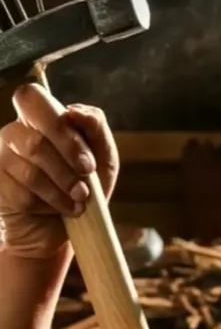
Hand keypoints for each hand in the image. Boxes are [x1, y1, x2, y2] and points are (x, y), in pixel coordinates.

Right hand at [0, 84, 118, 258]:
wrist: (60, 230)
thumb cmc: (81, 189)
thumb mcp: (102, 162)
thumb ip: (96, 130)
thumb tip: (76, 111)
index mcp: (38, 119)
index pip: (33, 98)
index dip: (60, 127)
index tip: (86, 161)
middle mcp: (15, 133)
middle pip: (33, 137)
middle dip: (65, 163)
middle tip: (85, 182)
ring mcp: (2, 158)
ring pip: (32, 170)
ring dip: (63, 189)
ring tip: (79, 202)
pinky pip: (24, 194)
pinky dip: (51, 206)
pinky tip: (60, 210)